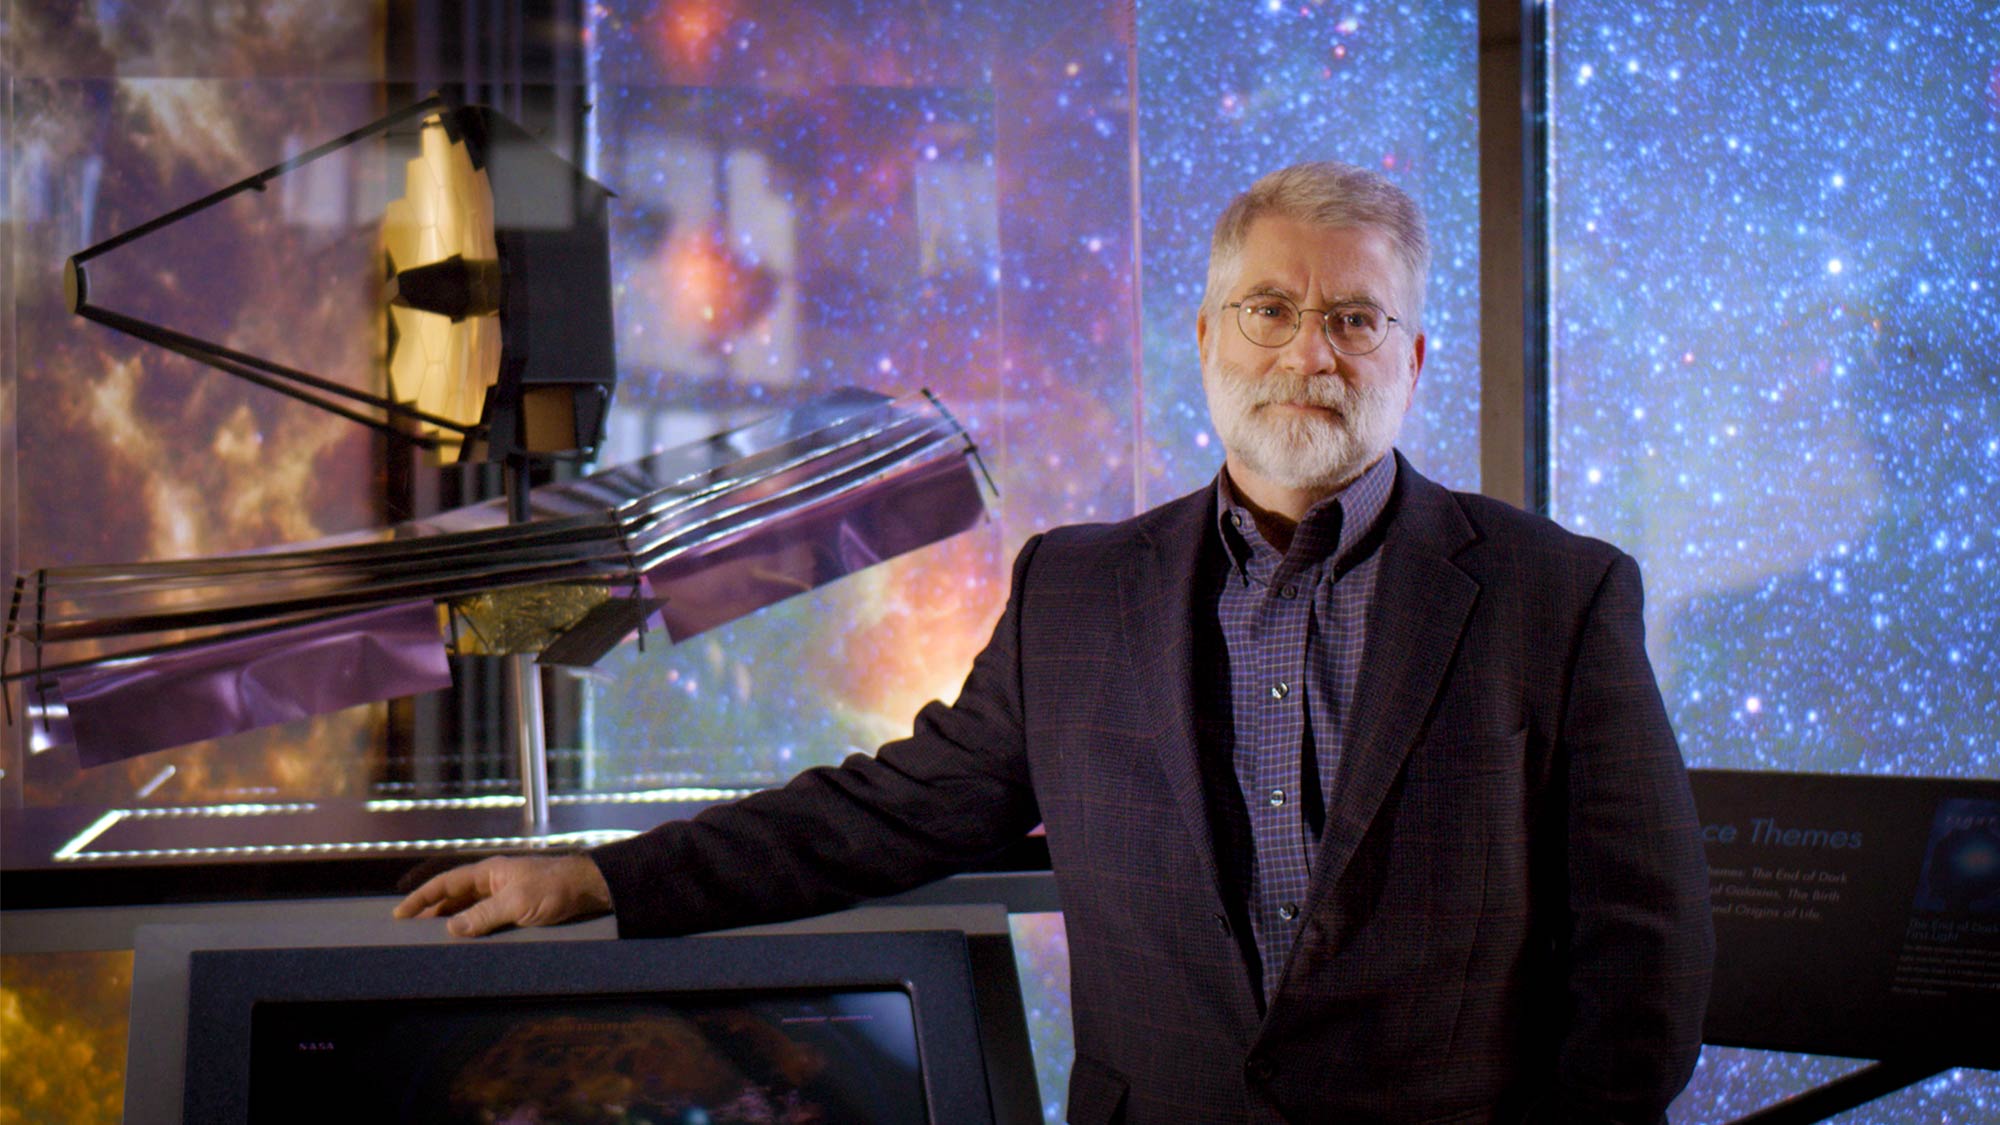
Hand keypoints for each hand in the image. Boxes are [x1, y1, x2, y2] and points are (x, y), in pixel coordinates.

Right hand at [392, 854, 612, 936]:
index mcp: (489, 873)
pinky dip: (474, 930)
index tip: (400, 913)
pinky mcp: (518, 910)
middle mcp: (494, 882)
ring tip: (433, 941)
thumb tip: (452, 928)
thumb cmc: (555, 888)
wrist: (590, 889)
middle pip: (455, 898)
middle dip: (432, 913)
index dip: (422, 898)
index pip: (446, 884)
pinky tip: (468, 944)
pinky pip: (488, 920)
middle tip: (409, 932)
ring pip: (470, 911)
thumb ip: (484, 915)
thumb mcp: (518, 903)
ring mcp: (506, 895)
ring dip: (453, 924)